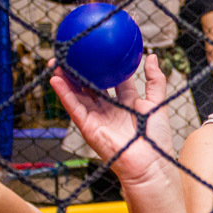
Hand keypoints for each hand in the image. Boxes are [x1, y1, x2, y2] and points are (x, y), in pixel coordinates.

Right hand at [50, 54, 175, 183]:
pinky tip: (56, 80)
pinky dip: (64, 94)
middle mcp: (110, 108)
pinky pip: (74, 108)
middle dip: (80, 70)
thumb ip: (155, 80)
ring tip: (57, 61)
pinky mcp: (88, 127)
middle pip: (91, 85)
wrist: (150, 163)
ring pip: (78, 94)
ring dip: (66, 78)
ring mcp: (98, 117)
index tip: (98, 49)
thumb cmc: (156, 138)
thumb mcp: (157, 102)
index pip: (112, 79)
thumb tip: (151, 56)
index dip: (104, 65)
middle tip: (71, 53)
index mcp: (126, 101)